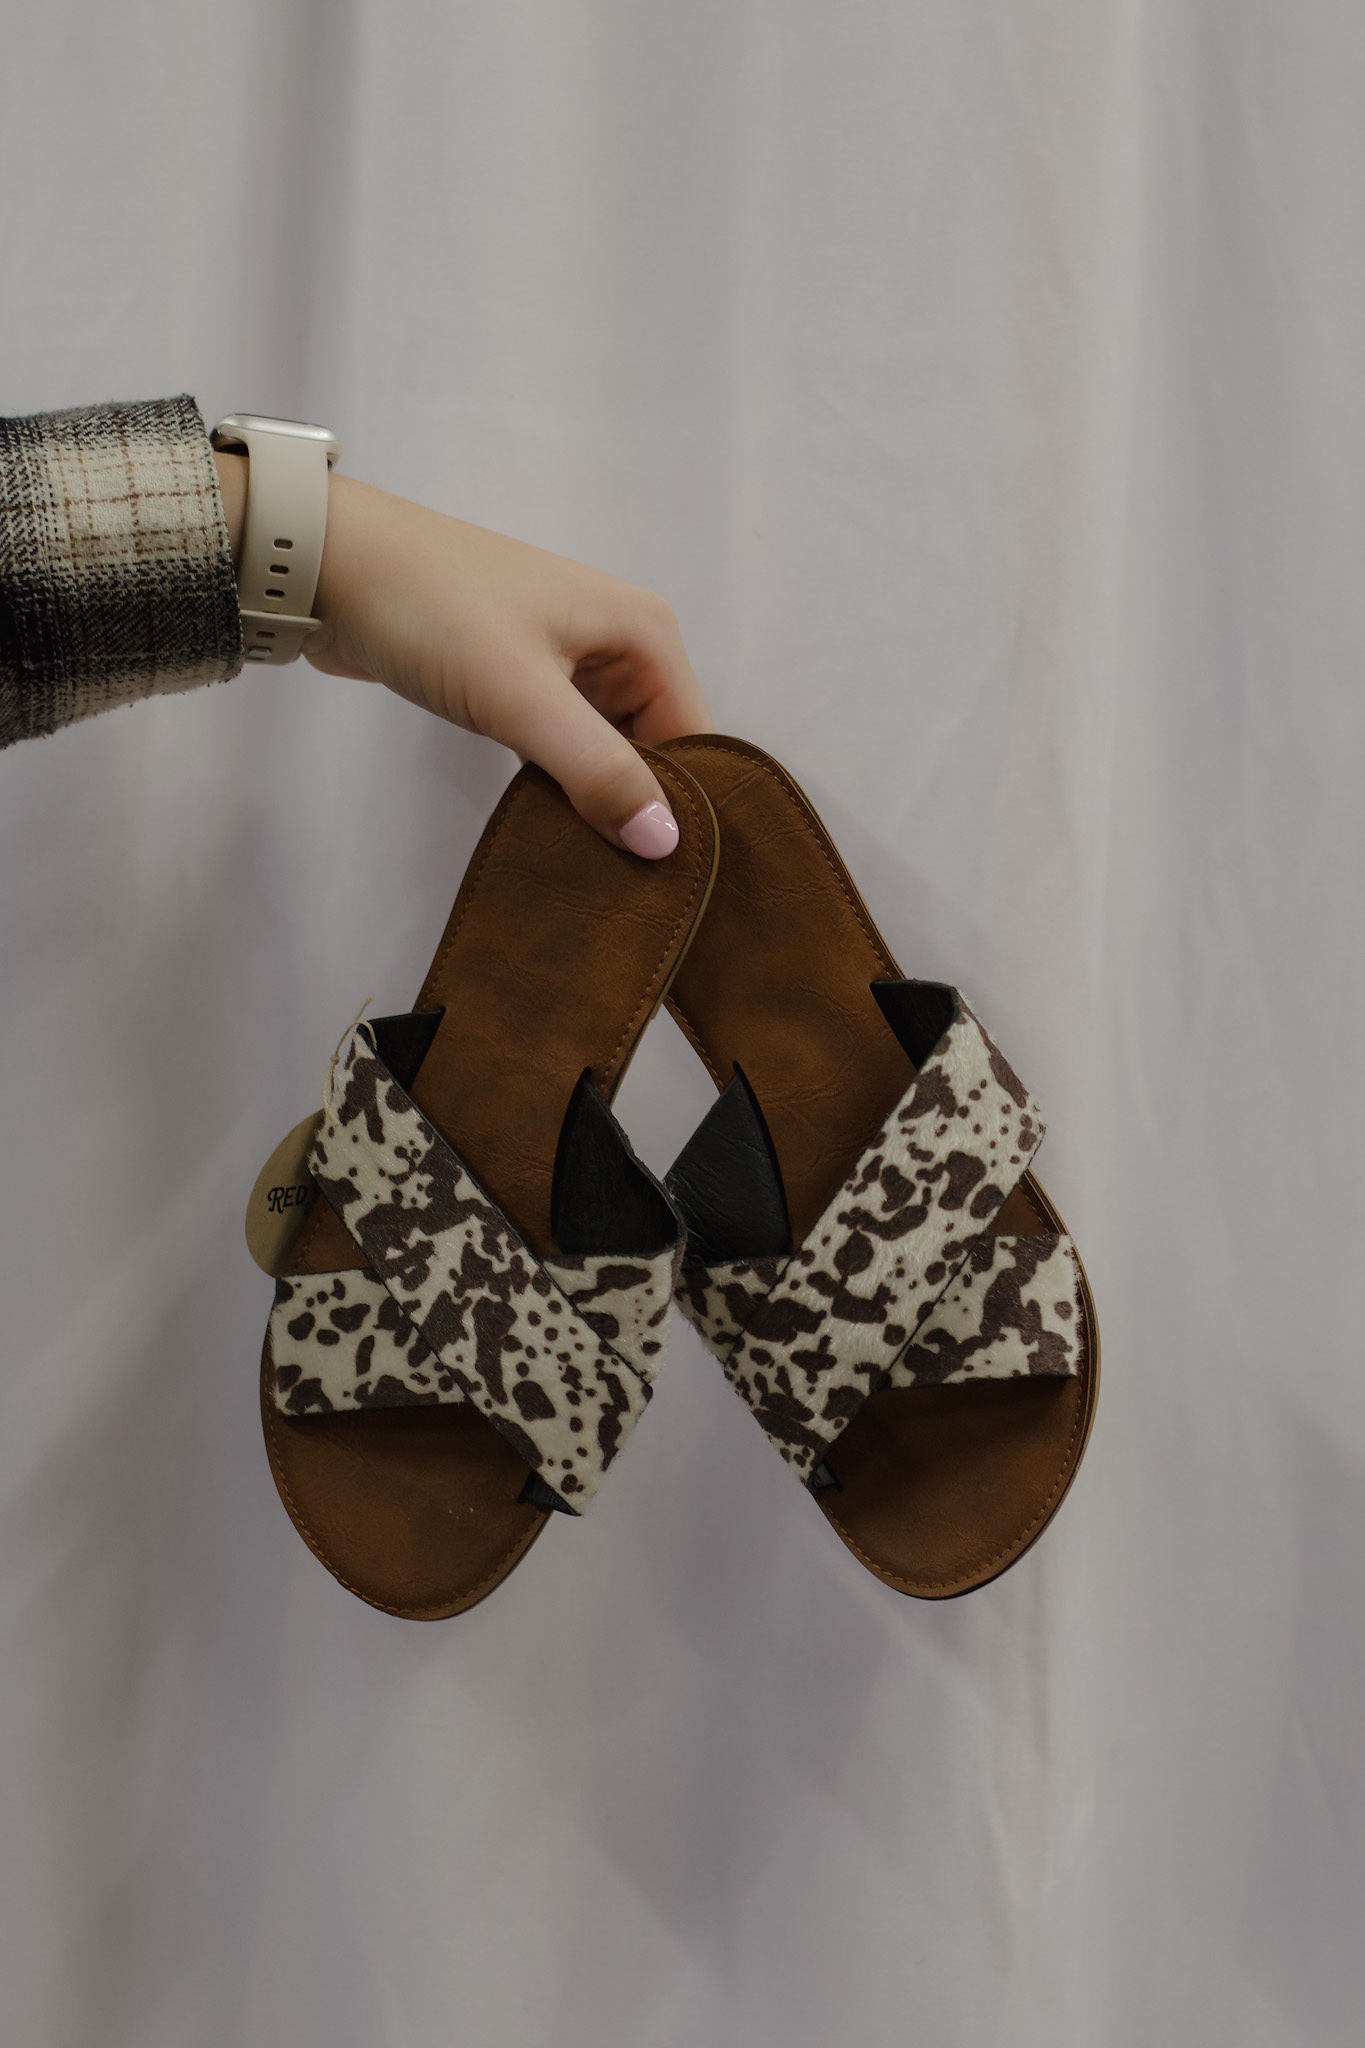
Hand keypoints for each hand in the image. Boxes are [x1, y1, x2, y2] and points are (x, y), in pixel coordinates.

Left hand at [214, 457, 710, 856]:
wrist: (331, 564)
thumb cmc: (433, 608)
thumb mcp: (520, 695)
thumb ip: (596, 770)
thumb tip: (664, 844)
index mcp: (645, 633)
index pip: (697, 739)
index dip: (686, 807)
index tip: (666, 879)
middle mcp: (620, 645)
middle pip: (657, 751)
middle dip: (639, 811)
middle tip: (621, 888)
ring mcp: (571, 664)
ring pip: (607, 754)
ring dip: (594, 803)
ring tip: (586, 870)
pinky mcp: (524, 683)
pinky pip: (562, 749)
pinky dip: (557, 787)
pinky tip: (546, 834)